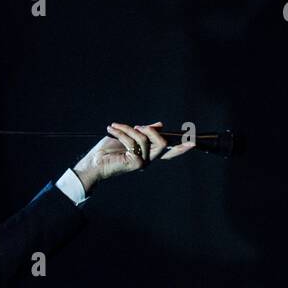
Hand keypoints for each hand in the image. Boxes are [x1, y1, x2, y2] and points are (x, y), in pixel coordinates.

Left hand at [73, 122, 193, 190]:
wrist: (93, 162)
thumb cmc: (107, 150)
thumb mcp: (127, 136)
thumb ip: (143, 132)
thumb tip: (160, 125)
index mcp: (148, 154)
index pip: (169, 152)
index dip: (182, 147)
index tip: (194, 142)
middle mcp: (148, 160)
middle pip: (164, 143)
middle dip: (150, 130)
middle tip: (136, 125)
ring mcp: (143, 163)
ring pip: (145, 139)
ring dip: (129, 129)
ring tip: (115, 127)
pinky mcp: (136, 163)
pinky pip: (134, 141)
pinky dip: (122, 132)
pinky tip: (112, 130)